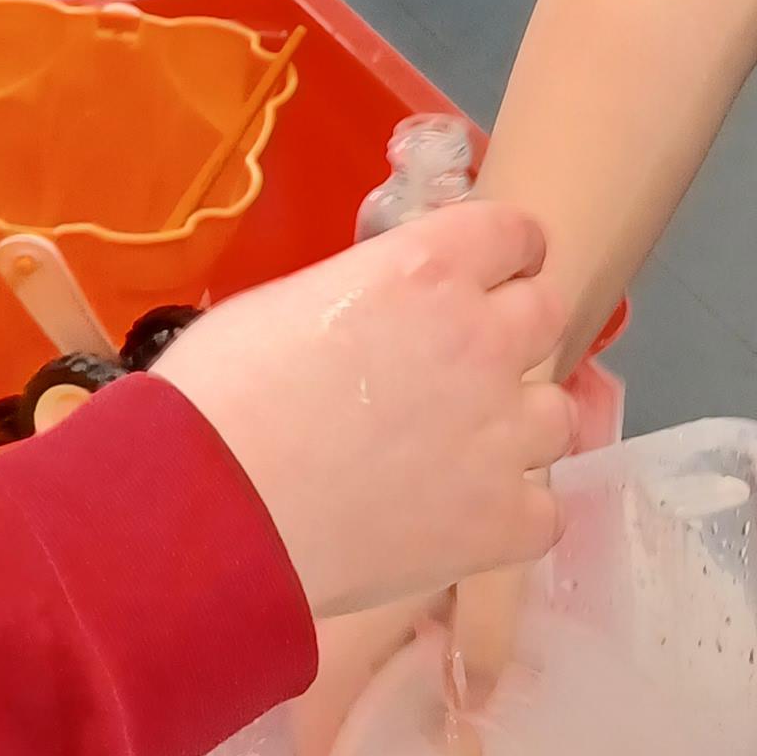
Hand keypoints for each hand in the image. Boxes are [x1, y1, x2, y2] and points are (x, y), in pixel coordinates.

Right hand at [153, 203, 576, 621]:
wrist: (199, 514)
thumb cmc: (215, 399)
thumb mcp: (289, 303)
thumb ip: (372, 294)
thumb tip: (389, 317)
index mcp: (429, 271)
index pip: (516, 232)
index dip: (506, 255)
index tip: (493, 275)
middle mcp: (482, 339)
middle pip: (546, 313)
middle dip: (511, 334)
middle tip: (464, 369)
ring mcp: (502, 433)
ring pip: (556, 414)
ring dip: (518, 428)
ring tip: (460, 457)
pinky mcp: (502, 518)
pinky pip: (544, 511)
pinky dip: (510, 517)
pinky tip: (463, 523)